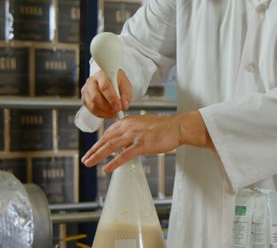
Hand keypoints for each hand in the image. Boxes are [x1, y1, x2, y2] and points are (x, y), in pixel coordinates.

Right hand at [81, 69, 131, 117]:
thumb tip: (124, 106)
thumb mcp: (126, 84)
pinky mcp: (85, 99)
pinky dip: (102, 114)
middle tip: (118, 111)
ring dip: (106, 112)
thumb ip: (126, 94)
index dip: (112, 99)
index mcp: (101, 75)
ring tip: (115, 112)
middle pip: (95, 98)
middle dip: (108, 107)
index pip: (105, 87)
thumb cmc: (118, 81)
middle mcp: (91, 82)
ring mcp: (86, 91)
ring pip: (93, 106)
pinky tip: (110, 113)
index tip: (120, 107)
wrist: (110, 79)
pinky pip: (92, 110)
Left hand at [81, 111, 211, 172]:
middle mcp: (129, 126)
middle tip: (85, 158)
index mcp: (129, 121)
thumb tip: (125, 141)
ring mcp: (134, 135)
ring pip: (110, 146)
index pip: (109, 132)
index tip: (94, 149)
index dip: (100, 141)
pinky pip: (124, 155)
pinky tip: (106, 169)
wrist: (177, 127)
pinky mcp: (141, 144)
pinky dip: (113, 162)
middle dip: (94, 150)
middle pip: (106, 139)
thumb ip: (133, 131)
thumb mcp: (144, 125)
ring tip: (89, 163)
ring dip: (97, 155)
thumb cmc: (164, 127)